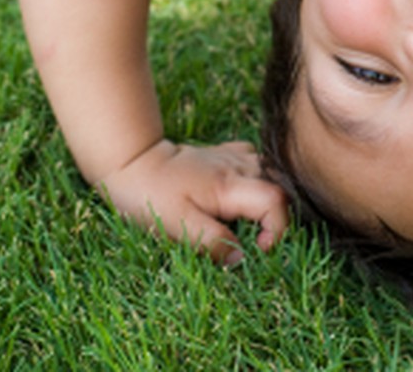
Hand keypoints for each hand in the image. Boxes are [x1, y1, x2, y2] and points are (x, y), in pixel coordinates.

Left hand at [98, 139, 289, 263]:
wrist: (133, 161)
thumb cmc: (151, 196)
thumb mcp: (177, 225)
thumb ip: (212, 241)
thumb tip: (241, 259)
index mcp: (228, 184)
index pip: (275, 200)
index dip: (279, 228)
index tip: (260, 249)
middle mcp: (237, 166)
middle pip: (278, 187)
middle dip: (276, 218)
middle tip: (255, 241)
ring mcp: (232, 157)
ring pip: (269, 174)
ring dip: (267, 200)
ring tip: (249, 222)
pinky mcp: (225, 154)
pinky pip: (254, 163)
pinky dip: (257, 181)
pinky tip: (242, 196)